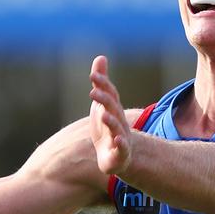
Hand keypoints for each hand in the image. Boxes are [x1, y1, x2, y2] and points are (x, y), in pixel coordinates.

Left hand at [89, 54, 131, 175]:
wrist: (116, 156)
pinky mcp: (119, 154)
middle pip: (113, 109)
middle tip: (93, 92)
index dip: (103, 85)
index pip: (110, 95)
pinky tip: (117, 140)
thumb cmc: (107, 127)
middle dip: (104, 100)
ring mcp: (120, 137)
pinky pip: (122, 148)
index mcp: (114, 110)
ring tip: (103, 115)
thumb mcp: (102, 105)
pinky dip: (121, 143)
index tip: (92, 75)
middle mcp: (119, 122)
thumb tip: (100, 57)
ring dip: (111, 121)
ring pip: (117, 128)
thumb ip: (101, 84)